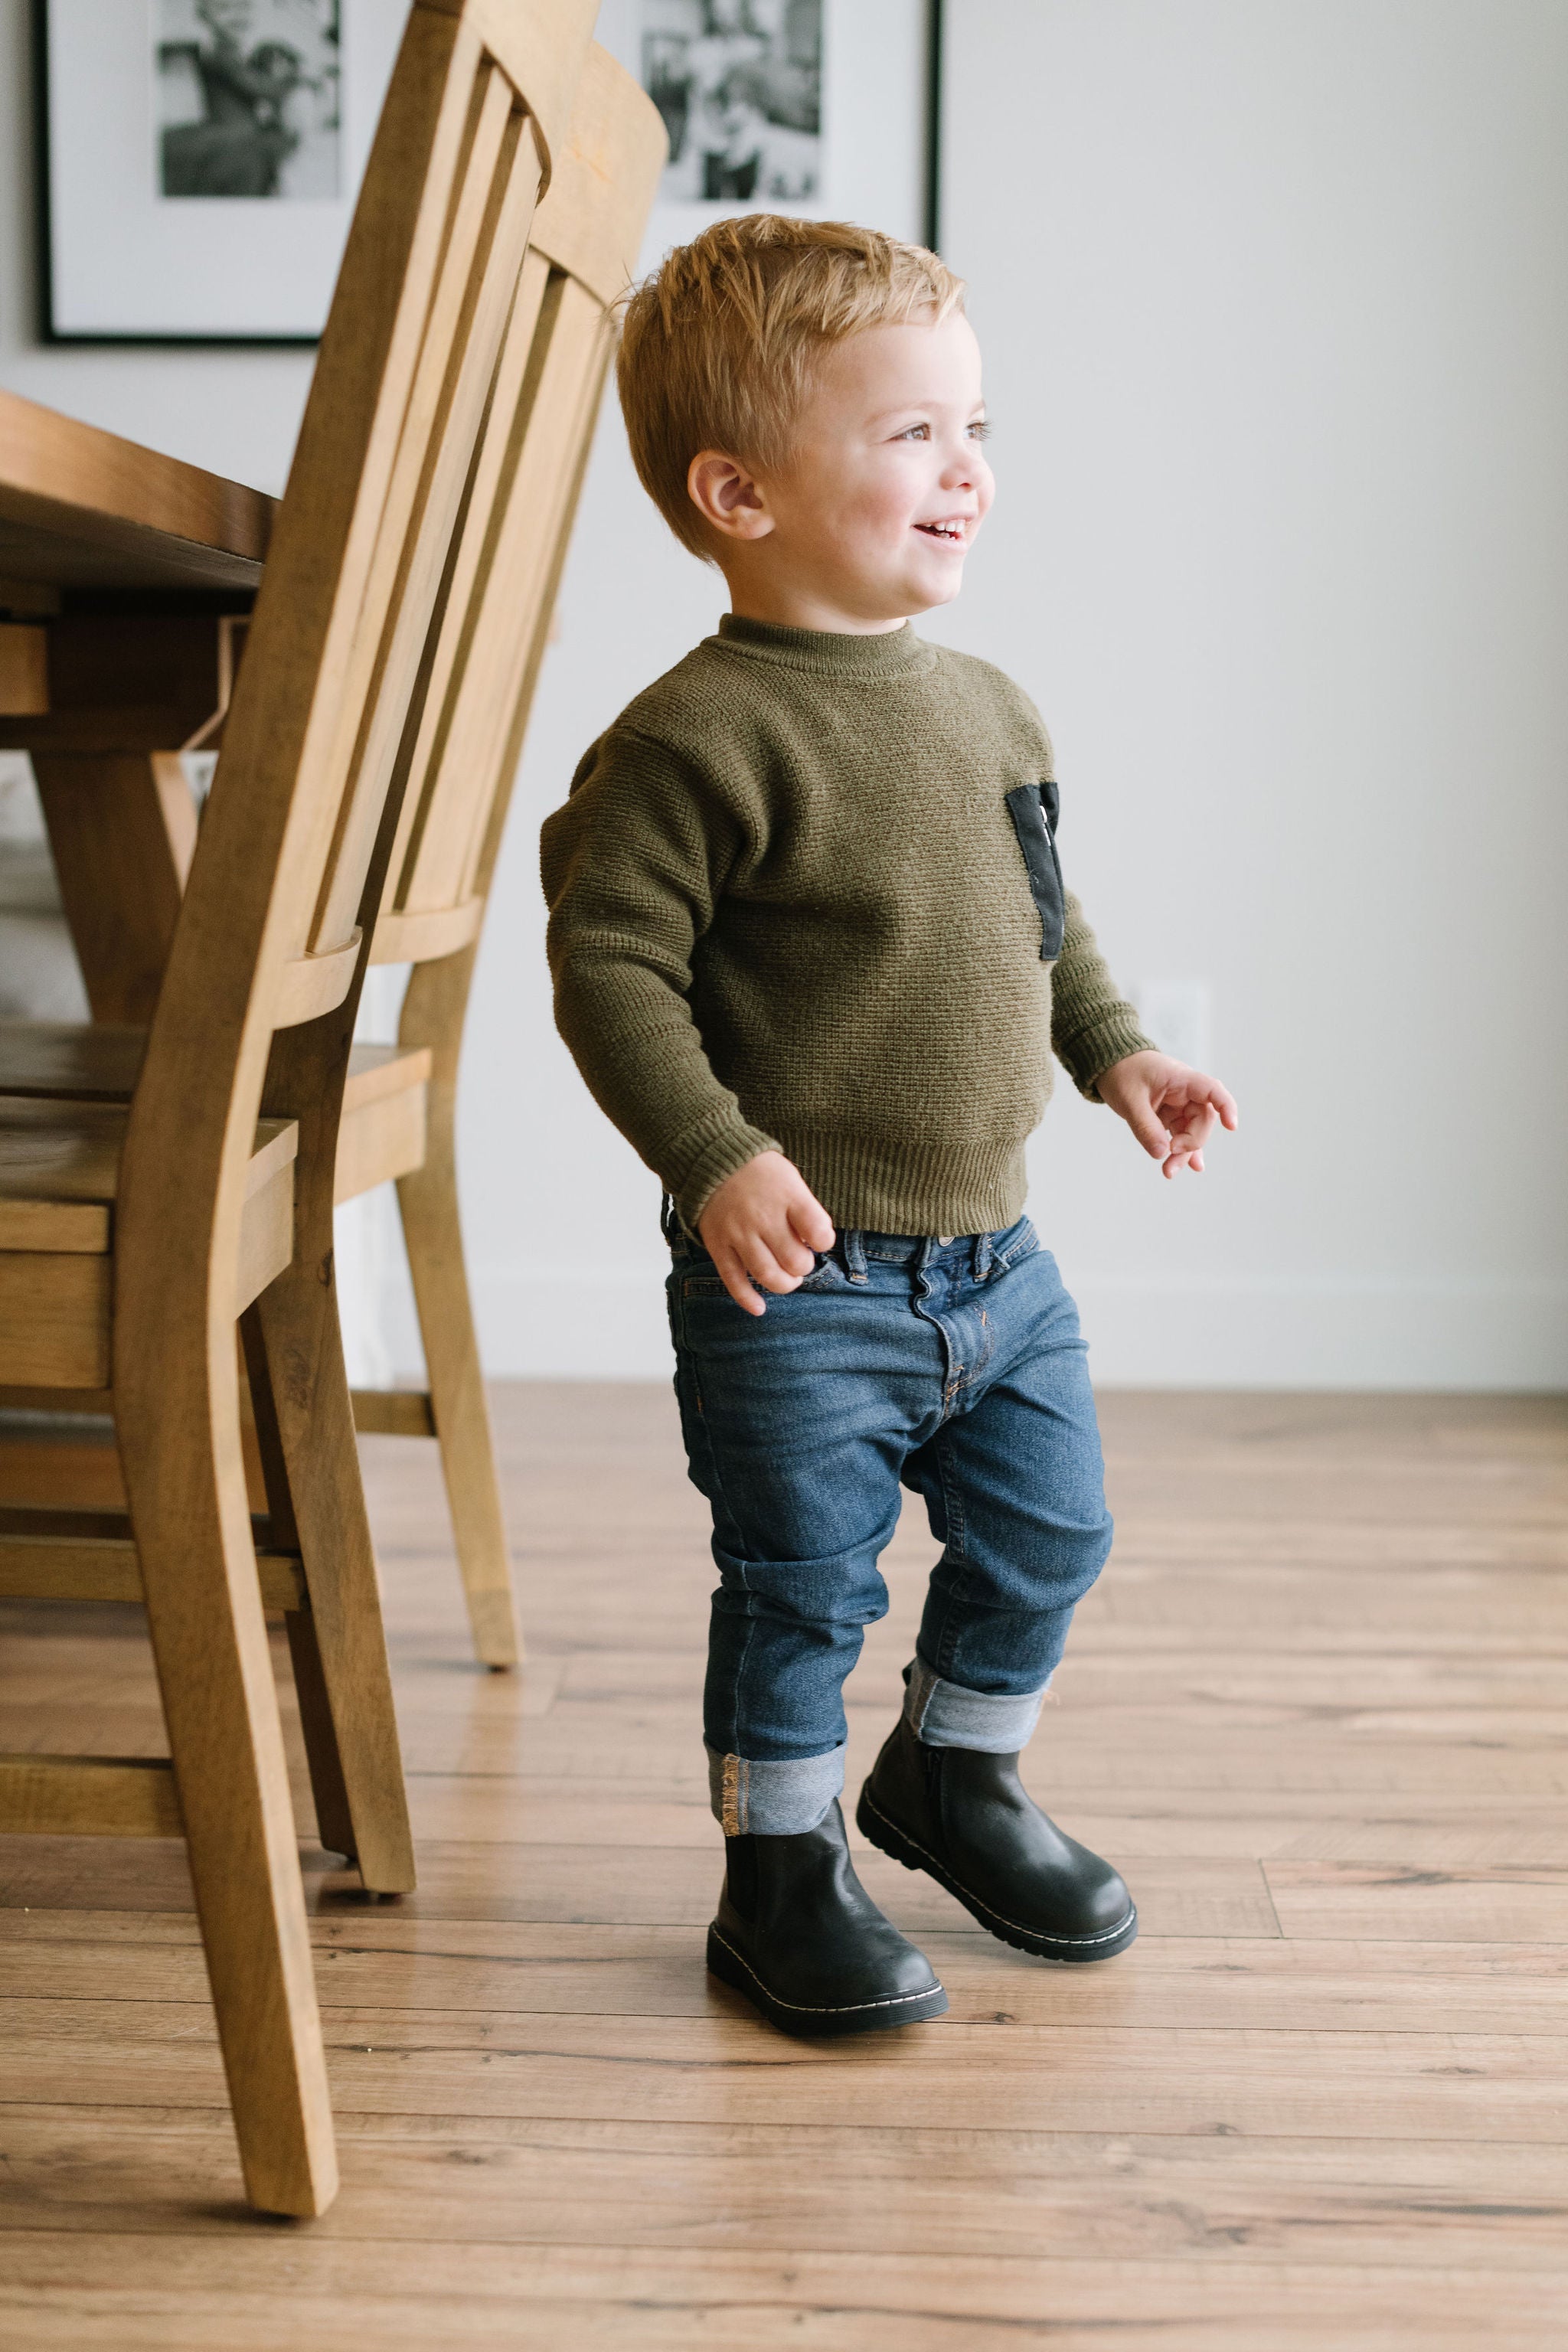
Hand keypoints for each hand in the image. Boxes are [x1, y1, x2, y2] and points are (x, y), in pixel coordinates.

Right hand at [697, 1151, 835, 1314]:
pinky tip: (759, 1308)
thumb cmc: (760, 1172)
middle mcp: (763, 1217)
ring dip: (784, 1284)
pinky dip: (747, 1298)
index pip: (819, 1233)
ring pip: (767, 1275)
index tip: (817, 1239)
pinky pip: (733, 1279)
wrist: (712, 1159)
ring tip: (787, 1279)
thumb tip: (813, 1246)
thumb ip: (805, 1210)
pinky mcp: (718, 1245)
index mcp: (788, 1197)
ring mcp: (738, 1233)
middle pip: (794, 1261)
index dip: (823, 1242)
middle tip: (799, 1259)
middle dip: (803, 1267)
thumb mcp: (790, 1179)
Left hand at [1097, 1051, 1237, 1178]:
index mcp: (1181, 1079)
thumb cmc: (1121, 1072)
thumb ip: (1146, 1126)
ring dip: (1182, 1152)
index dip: (1226, 1107)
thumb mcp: (1130, 1100)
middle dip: (1191, 1142)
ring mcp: (1178, 1104)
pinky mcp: (1169, 1114)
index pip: (1212, 1090)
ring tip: (1168, 1172)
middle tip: (1170, 1152)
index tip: (1231, 1127)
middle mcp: (1185, 1091)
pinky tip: (1186, 1166)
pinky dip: (1179, 1150)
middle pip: (1202, 1120)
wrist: (1108, 1064)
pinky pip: (1179, 1134)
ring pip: (1190, 1131)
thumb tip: (1162, 1153)